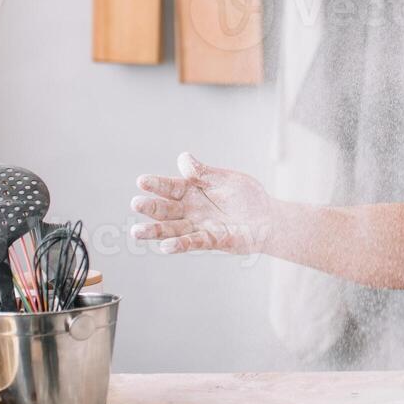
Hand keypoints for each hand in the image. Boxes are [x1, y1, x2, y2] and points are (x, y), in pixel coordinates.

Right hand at [130, 153, 272, 254]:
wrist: (267, 217)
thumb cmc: (245, 196)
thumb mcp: (225, 179)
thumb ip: (204, 172)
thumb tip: (183, 158)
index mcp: (192, 190)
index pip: (170, 187)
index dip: (156, 184)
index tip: (141, 181)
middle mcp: (191, 209)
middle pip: (166, 209)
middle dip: (150, 207)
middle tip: (136, 204)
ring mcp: (199, 226)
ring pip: (172, 229)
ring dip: (155, 232)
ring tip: (136, 232)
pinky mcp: (212, 240)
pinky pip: (193, 242)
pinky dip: (179, 244)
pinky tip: (165, 246)